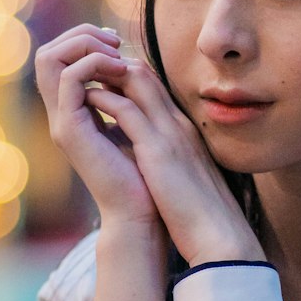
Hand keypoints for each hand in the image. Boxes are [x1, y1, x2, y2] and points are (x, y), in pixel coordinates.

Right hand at [33, 24, 157, 228]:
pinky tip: (120, 70)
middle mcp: (62, 113)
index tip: (117, 43)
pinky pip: (70, 78)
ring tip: (116, 54)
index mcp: (75, 111)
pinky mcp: (70, 129)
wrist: (141, 211)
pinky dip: (94, 64)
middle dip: (81, 35)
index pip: (60, 58)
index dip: (84, 40)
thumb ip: (126, 94)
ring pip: (49, 58)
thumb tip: (132, 63)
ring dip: (85, 45)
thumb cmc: (145, 173)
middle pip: (47, 52)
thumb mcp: (136, 121)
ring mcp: (62, 121)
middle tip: (114, 42)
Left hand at [82, 56, 264, 267]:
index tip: (103, 80)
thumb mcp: (184, 176)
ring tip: (81, 77)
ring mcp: (171, 133)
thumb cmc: (201, 213)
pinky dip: (105, 99)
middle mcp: (179, 124)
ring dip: (107, 74)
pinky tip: (84, 100)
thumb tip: (151, 159)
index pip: (155, 87)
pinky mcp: (159, 150)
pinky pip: (127, 111)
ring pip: (137, 81)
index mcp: (185, 131)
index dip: (127, 76)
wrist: (220, 235)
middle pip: (146, 75)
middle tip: (86, 69)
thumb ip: (170, 159)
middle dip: (114, 65)